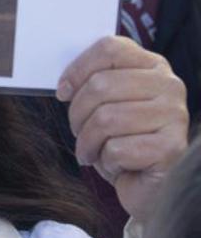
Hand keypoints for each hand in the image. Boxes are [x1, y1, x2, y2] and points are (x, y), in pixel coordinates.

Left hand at [57, 36, 187, 224]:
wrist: (148, 188)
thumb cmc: (122, 142)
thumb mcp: (106, 106)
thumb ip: (93, 84)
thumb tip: (66, 85)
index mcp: (152, 66)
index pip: (110, 49)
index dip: (78, 69)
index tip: (63, 92)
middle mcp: (169, 85)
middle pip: (101, 84)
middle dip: (78, 114)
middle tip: (78, 131)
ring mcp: (174, 115)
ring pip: (106, 118)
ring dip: (88, 142)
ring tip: (94, 151)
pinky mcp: (173, 147)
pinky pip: (117, 148)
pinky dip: (107, 161)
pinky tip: (118, 166)